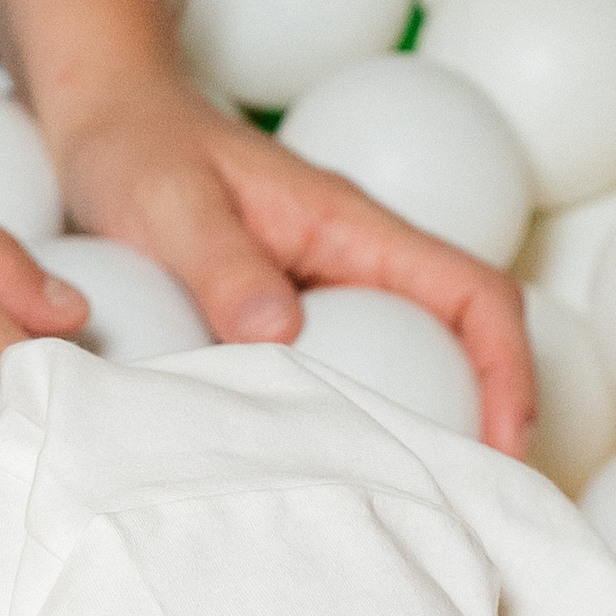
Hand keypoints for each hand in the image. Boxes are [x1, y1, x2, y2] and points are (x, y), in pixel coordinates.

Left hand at [43, 69, 536, 458]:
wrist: (107, 115)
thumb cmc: (137, 148)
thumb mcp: (170, 205)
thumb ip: (222, 265)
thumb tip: (281, 336)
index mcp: (352, 225)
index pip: (472, 292)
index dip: (508, 368)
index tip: (506, 446)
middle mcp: (356, 255)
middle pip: (463, 334)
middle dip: (487, 414)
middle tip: (468, 501)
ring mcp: (328, 283)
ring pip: (413, 355)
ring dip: (427, 421)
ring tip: (413, 499)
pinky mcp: (292, 306)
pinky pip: (352, 363)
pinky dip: (361, 414)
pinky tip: (330, 463)